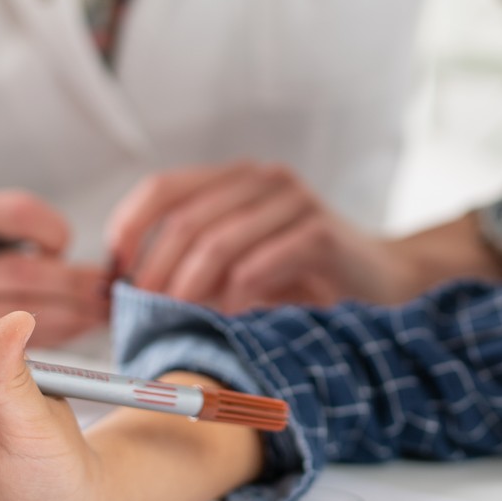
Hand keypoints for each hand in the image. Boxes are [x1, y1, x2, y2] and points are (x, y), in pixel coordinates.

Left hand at [106, 162, 406, 312]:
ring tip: (181, 319)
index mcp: (236, 179)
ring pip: (217, 240)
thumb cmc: (305, 279)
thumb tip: (127, 291)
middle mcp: (263, 180)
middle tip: (145, 311)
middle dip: (156, 272)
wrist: (385, 280)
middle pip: (184, 219)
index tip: (116, 275)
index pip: (162, 188)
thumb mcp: (241, 267)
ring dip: (190, 288)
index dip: (129, 229)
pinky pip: (259, 263)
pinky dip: (236, 297)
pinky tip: (232, 320)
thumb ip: (195, 266)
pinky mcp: (320, 232)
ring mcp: (294, 201)